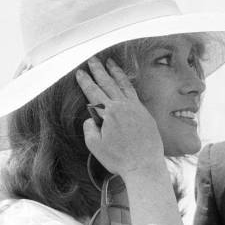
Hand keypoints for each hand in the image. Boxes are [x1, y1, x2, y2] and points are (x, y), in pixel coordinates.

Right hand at [75, 56, 163, 174]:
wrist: (144, 164)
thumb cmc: (119, 158)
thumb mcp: (95, 146)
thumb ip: (90, 128)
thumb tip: (92, 117)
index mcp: (109, 112)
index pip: (93, 93)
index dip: (85, 82)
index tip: (79, 72)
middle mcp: (123, 106)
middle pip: (108, 83)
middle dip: (98, 70)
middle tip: (92, 59)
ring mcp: (135, 107)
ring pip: (123, 84)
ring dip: (115, 72)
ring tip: (110, 62)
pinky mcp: (145, 112)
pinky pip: (133, 92)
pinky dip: (127, 83)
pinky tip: (124, 81)